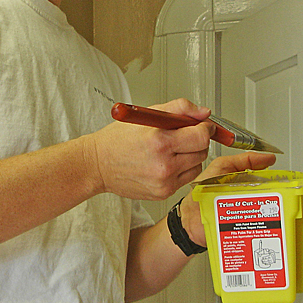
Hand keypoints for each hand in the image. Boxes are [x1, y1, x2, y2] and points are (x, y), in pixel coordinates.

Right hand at [89, 98, 214, 200]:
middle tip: (183, 135)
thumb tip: (203, 112)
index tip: (202, 125)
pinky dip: (182, 169)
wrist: (98, 165)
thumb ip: (179, 109)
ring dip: (191, 156)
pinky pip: (185, 179)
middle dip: (197, 141)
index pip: (201, 136)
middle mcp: (163, 165)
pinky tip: (166, 162)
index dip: (205, 128)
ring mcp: (164, 182)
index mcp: (159, 141)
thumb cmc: (118, 140)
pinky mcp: (163, 193)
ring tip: (172, 150)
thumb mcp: (146, 114)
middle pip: (202, 151)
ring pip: (197, 166)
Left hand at [180, 152, 302, 245]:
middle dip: (301, 202)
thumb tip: (268, 158)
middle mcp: (255, 203)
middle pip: (285, 202)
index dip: (294, 183)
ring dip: (297, 220)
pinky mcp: (251, 235)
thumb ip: (241, 161)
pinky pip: (272, 236)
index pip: (278, 183)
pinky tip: (292, 237)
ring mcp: (254, 220)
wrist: (189, 223)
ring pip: (282, 220)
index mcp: (250, 186)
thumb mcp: (220, 170)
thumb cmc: (201, 196)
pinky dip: (285, 237)